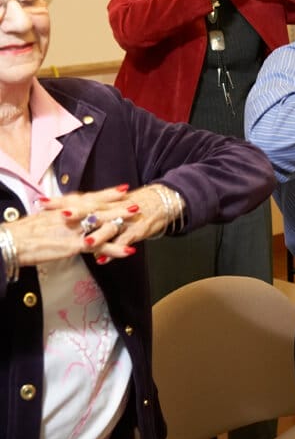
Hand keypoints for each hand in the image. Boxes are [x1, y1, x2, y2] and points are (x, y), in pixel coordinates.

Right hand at [12, 185, 138, 265]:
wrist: (10, 242)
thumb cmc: (21, 234)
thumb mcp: (42, 220)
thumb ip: (57, 217)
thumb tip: (64, 216)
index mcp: (63, 209)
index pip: (89, 198)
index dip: (106, 194)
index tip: (122, 189)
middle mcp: (71, 216)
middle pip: (99, 207)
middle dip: (119, 204)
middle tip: (136, 200)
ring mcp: (74, 229)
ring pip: (102, 223)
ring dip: (121, 220)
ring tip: (138, 218)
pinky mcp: (73, 245)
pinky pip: (99, 246)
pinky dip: (115, 248)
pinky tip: (129, 250)